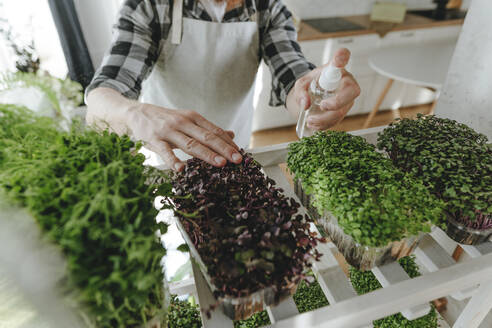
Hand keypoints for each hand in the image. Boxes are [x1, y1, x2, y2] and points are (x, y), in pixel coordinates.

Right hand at [126, 104, 242, 170]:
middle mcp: (183, 122)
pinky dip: (173, 160)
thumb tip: (231, 134)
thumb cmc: (165, 120)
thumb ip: (207, 129)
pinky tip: (181, 169)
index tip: (241, 154)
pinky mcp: (154, 139)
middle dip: (224, 149)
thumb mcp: (188, 120)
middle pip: (207, 137)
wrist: (136, 112)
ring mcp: (169, 131)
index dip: (228, 143)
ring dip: (206, 154)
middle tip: (237, 160)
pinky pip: (165, 151)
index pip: (215, 131)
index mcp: (193, 118)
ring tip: (219, 164)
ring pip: (190, 144)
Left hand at [290, 48, 360, 129]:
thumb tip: (306, 104)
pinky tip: (314, 125)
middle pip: (351, 92)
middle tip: (322, 105)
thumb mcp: (301, 85)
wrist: (310, 98)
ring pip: (342, 111)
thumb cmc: (310, 86)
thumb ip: (300, 92)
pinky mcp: (343, 111)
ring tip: (310, 120)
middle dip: (336, 102)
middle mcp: (345, 82)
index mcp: (335, 69)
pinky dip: (324, 125)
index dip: (342, 57)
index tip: (340, 57)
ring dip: (325, 119)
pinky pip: (337, 120)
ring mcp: (347, 98)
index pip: (342, 59)